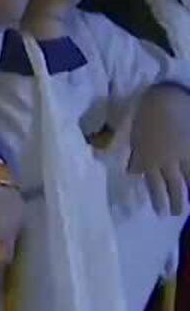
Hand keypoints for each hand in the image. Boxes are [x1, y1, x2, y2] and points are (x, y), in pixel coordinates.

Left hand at [129, 85, 189, 215]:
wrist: (164, 96)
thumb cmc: (140, 110)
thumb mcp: (127, 133)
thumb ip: (128, 153)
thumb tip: (130, 171)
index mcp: (147, 157)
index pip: (153, 184)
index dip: (157, 199)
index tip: (160, 212)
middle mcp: (166, 160)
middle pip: (172, 186)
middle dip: (175, 202)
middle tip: (176, 214)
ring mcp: (183, 154)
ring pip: (189, 179)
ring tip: (189, 207)